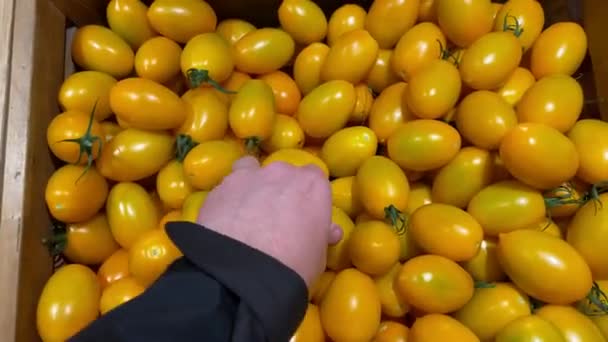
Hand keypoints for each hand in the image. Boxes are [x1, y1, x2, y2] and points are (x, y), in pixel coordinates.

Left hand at [197, 156, 341, 286]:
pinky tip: (224, 220)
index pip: (315, 178)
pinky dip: (228, 199)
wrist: (245, 272)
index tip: (305, 214)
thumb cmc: (294, 265)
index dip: (308, 196)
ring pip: (251, 170)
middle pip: (283, 173)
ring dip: (252, 185)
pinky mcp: (220, 188)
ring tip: (246, 212)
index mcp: (312, 185)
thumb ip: (321, 235)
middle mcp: (282, 172)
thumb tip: (329, 230)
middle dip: (281, 189)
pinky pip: (227, 187)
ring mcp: (248, 176)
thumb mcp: (318, 256)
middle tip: (276, 218)